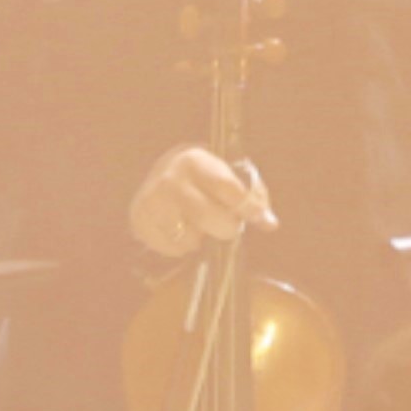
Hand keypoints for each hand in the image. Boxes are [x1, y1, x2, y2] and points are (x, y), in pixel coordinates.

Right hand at [129, 143, 276, 260]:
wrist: (159, 174)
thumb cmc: (203, 176)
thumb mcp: (228, 172)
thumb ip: (253, 194)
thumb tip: (269, 223)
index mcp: (195, 160)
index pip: (228, 188)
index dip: (248, 207)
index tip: (262, 220)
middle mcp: (170, 180)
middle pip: (209, 218)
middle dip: (226, 227)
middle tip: (227, 224)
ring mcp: (152, 202)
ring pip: (190, 239)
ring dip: (202, 238)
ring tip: (199, 224)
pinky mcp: (140, 222)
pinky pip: (173, 249)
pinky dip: (183, 246)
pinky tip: (182, 230)